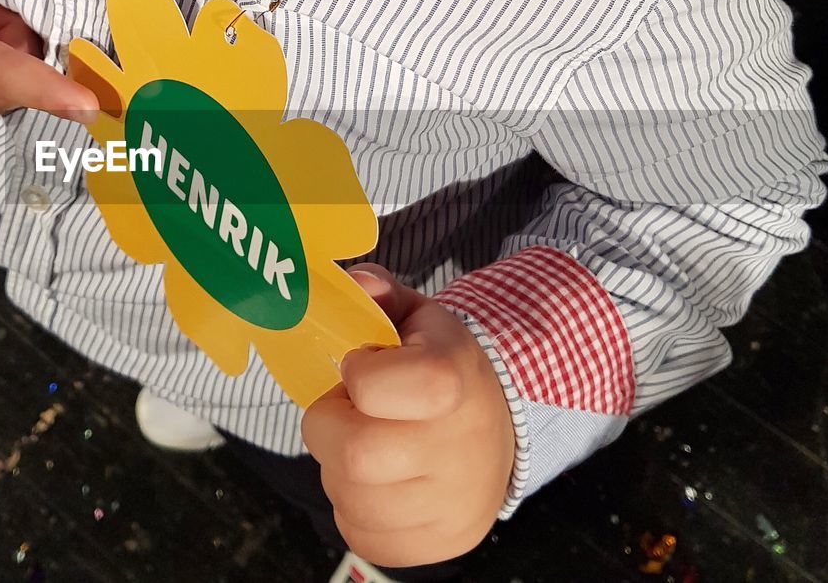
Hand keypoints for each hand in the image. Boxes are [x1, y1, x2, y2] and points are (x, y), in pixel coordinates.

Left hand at [301, 264, 513, 566]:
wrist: (498, 431)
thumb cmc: (442, 368)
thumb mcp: (417, 318)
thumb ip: (378, 293)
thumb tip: (354, 285)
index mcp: (451, 382)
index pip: (370, 385)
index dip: (355, 375)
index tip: (363, 368)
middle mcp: (458, 450)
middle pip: (352, 453)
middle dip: (329, 427)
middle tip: (349, 413)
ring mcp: (450, 505)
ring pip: (349, 497)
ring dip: (340, 470)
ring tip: (369, 444)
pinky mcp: (438, 543)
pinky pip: (360, 533)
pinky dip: (355, 507)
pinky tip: (380, 482)